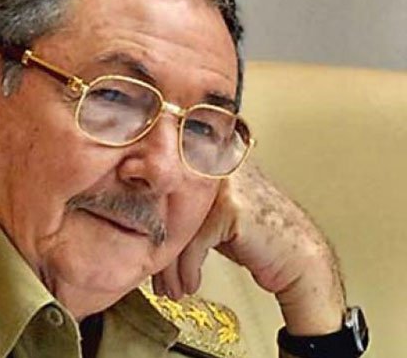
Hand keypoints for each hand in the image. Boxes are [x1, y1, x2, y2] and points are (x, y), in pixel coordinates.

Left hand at [153, 161, 345, 334]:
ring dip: (170, 267)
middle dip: (160, 250)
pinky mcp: (228, 207)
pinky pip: (193, 243)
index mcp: (209, 159)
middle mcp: (215, 165)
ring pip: (178, 227)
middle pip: (168, 210)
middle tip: (156, 278)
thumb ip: (186, 207)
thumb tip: (146, 221)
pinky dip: (188, 270)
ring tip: (171, 288)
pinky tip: (191, 283)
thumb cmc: (258, 237)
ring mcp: (223, 183)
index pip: (165, 190)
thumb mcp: (215, 215)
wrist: (300, 258)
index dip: (154, 225)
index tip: (148, 252)